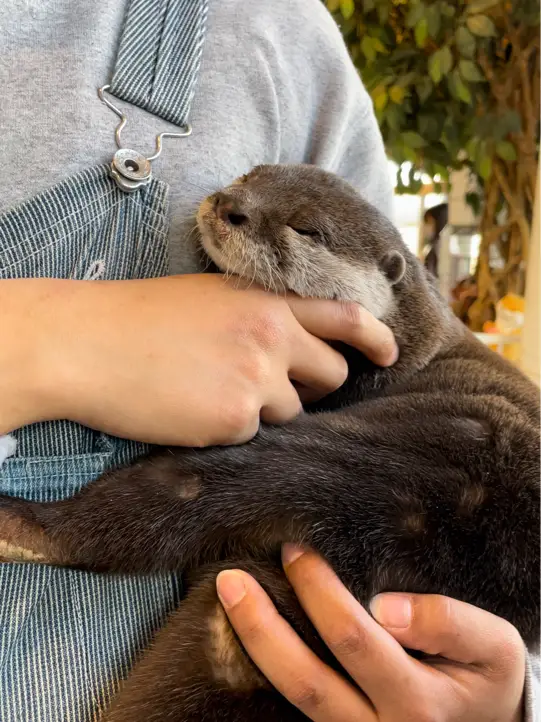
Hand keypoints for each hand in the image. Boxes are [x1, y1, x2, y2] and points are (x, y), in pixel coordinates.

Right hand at [0, 276, 395, 444]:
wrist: (88, 343)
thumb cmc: (142, 318)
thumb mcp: (212, 298)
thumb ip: (261, 315)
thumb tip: (296, 346)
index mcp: (267, 301)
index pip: (345, 316)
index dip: (376, 338)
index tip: (389, 355)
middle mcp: (273, 336)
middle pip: (333, 375)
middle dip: (312, 385)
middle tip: (267, 382)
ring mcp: (257, 379)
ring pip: (292, 413)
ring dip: (264, 409)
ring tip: (210, 390)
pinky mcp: (235, 420)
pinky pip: (254, 436)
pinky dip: (231, 430)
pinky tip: (194, 409)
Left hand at [216, 547, 525, 721]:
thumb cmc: (483, 677)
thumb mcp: (491, 646)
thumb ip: (447, 623)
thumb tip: (385, 607)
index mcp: (416, 703)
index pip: (356, 641)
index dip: (321, 593)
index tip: (297, 549)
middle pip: (307, 680)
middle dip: (263, 624)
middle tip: (235, 575)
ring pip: (293, 697)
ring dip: (254, 646)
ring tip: (228, 596)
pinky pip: (294, 704)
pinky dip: (266, 665)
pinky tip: (248, 628)